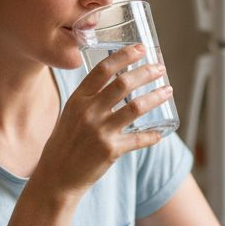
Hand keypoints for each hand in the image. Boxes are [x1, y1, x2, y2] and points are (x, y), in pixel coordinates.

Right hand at [33, 44, 171, 196]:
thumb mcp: (70, 115)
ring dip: (156, 97)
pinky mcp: (111, 151)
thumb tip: (116, 83)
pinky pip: (139, 139)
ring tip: (168, 91)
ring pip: (136, 107)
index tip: (141, 48)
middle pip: (123, 83)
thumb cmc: (64, 144)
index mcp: (78, 99)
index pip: (103, 70)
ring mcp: (100, 131)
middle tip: (160, 68)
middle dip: (146, 72)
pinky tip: (161, 132)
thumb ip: (89, 99)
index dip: (124, 55)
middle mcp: (88, 112)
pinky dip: (152, 135)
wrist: (56, 177)